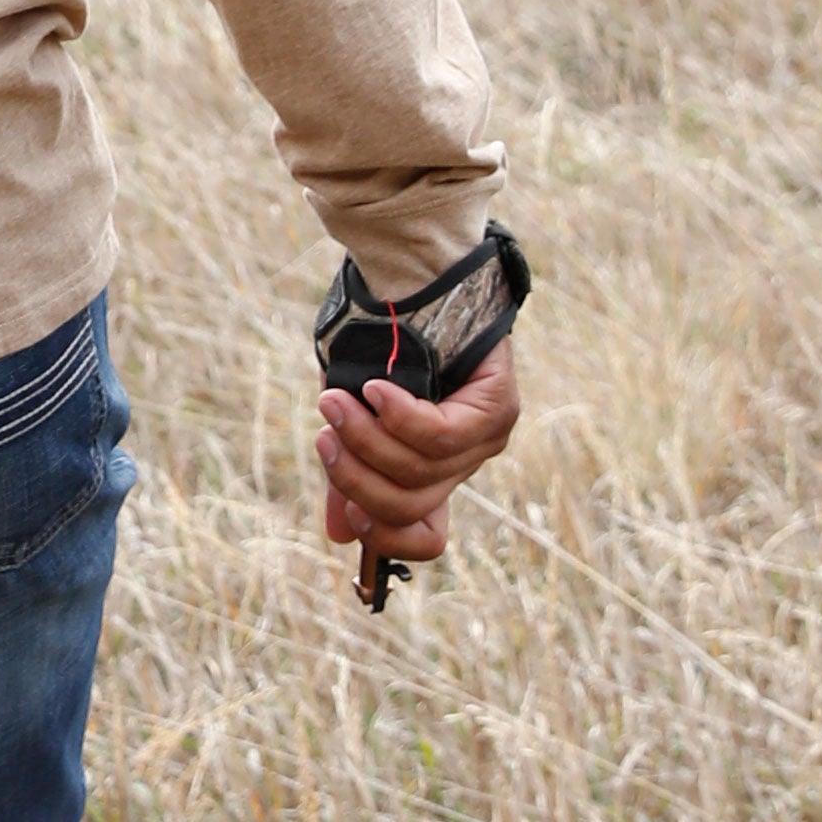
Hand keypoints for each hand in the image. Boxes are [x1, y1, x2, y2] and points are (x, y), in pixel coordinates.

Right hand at [318, 333, 519, 600]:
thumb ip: (351, 469)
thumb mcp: (355, 416)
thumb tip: (339, 534)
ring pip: (421, 470)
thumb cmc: (380, 350)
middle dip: (355, 476)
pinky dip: (400, 415)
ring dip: (365, 437)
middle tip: (323, 435)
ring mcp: (485, 438)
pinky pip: (442, 434)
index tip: (347, 515)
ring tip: (334, 402)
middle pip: (410, 505)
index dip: (388, 539)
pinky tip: (376, 390)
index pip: (427, 537)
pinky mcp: (497, 407)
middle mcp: (464, 465)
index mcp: (432, 474)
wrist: (413, 281)